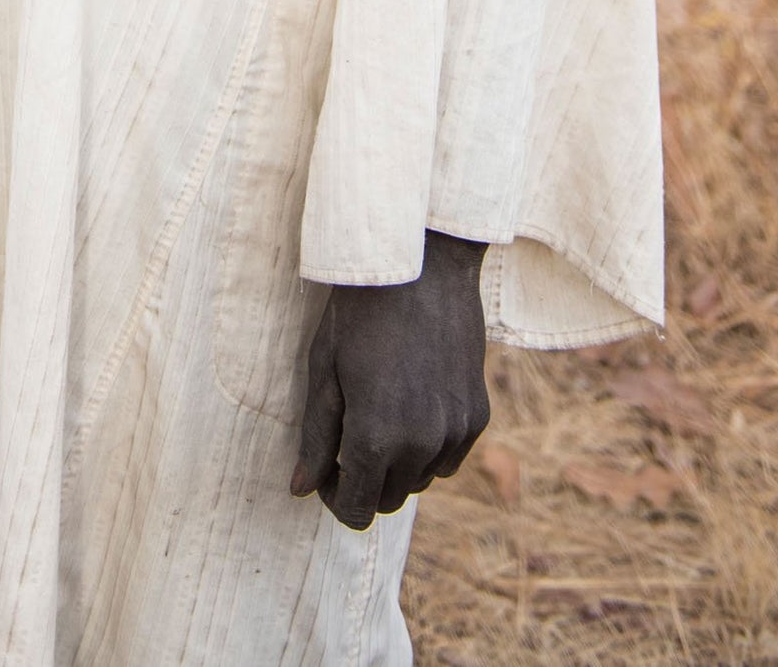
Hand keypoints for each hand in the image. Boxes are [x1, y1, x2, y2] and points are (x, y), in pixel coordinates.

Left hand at [290, 230, 488, 527]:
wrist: (420, 266)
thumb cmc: (359, 312)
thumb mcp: (324, 370)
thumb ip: (315, 437)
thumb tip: (299, 489)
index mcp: (376, 438)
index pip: (357, 511)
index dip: (336, 499)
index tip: (327, 471)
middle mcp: (421, 446)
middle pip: (390, 500)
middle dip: (365, 482)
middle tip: (347, 441)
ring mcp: (455, 433)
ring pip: (421, 480)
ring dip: (398, 464)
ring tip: (380, 412)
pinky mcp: (477, 416)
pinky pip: (449, 457)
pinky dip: (429, 446)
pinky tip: (412, 404)